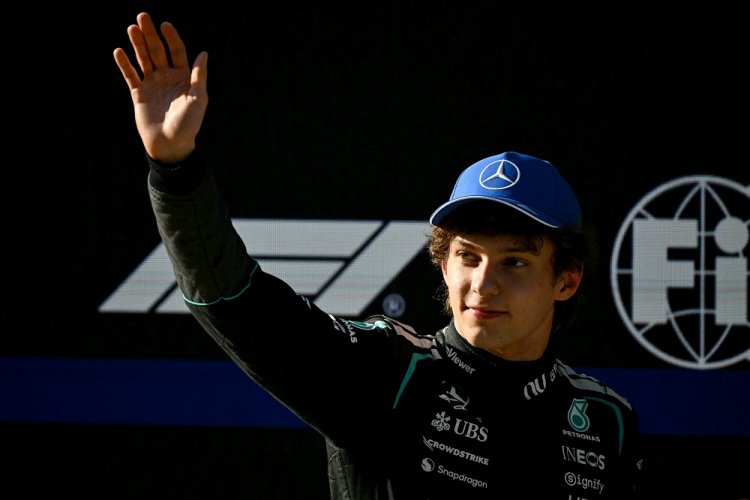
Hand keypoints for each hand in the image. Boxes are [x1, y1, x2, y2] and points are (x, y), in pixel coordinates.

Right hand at [114, 12, 207, 163]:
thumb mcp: (198, 99)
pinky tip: (119, 51)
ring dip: (137, 44)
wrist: (171, 145)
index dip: (171, 38)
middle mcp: (167, 78)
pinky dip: (124, 64)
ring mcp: (152, 84)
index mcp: (183, 77)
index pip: (177, 52)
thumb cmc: (188, 125)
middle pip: (157, 51)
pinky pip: (130, 76)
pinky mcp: (138, 94)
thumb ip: (198, 76)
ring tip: (131, 28)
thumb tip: (203, 53)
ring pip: (143, 59)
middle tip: (142, 16)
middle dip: (150, 34)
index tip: (165, 25)